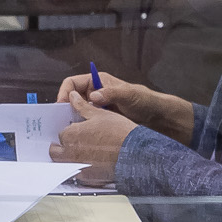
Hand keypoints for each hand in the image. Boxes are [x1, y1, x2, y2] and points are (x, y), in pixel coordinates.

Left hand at [49, 105, 136, 182]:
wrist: (135, 154)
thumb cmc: (119, 133)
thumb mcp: (100, 114)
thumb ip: (82, 106)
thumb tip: (72, 97)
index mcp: (70, 135)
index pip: (61, 133)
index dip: (70, 131)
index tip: (78, 130)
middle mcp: (70, 153)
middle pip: (56, 150)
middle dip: (63, 146)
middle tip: (77, 141)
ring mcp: (77, 167)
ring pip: (64, 163)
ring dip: (69, 158)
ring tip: (85, 152)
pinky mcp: (87, 179)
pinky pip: (77, 174)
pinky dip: (81, 168)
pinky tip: (94, 162)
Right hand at [55, 72, 197, 144]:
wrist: (160, 119)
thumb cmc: (146, 101)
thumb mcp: (129, 95)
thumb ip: (111, 94)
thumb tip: (92, 96)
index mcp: (98, 82)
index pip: (72, 83)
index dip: (64, 93)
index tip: (61, 106)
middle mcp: (96, 94)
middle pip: (72, 99)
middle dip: (65, 109)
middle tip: (61, 122)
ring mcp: (98, 109)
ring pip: (77, 114)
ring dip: (73, 121)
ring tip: (70, 132)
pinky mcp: (102, 122)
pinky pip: (87, 125)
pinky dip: (83, 130)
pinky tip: (83, 138)